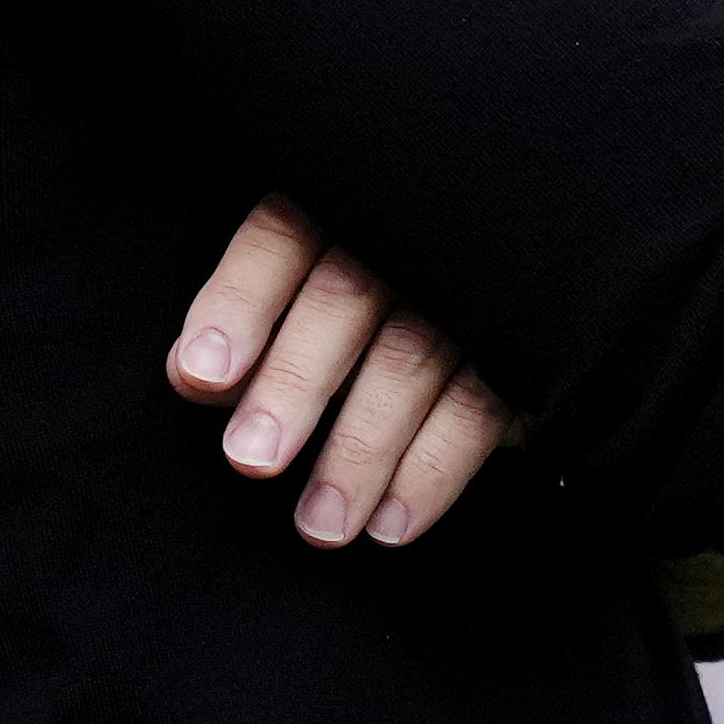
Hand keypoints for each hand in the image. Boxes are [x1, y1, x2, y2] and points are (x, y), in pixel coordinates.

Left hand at [165, 194, 519, 550]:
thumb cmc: (383, 278)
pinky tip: (391, 525)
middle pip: (346, 297)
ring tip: (320, 523)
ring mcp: (474, 285)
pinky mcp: (525, 346)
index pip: (284, 237)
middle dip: (294, 382)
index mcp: (346, 198)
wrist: (527, 262)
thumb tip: (196, 376)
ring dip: (361, 449)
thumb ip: (255, 316)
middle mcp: (409, 232)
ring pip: (412, 360)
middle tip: (250, 459)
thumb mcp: (315, 277)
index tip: (201, 374)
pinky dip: (434, 471)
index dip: (241, 300)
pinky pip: (481, 408)